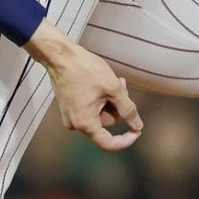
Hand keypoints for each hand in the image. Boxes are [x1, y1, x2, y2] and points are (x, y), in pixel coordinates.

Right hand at [24, 21, 140, 150]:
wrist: (60, 55)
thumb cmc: (85, 70)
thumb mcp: (113, 89)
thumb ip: (128, 109)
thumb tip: (138, 125)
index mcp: (85, 123)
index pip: (109, 144)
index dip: (126, 139)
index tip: (137, 129)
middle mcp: (75, 124)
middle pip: (106, 123)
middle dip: (117, 106)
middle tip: (121, 85)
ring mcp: (70, 116)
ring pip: (100, 114)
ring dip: (110, 99)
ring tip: (112, 80)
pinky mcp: (69, 107)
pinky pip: (91, 109)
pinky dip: (100, 99)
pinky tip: (102, 83)